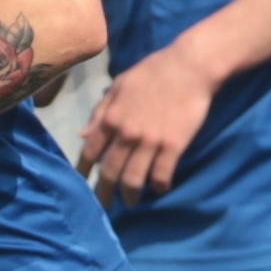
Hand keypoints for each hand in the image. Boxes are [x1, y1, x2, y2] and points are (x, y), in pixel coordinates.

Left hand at [78, 42, 220, 204]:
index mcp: (111, 118)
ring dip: (130, 195)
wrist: (189, 67)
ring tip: (131, 201)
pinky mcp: (173, 146)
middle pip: (110, 172)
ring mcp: (150, 142)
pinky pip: (162, 175)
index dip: (83, 170)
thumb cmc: (153, 71)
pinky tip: (159, 189)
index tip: (81, 182)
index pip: (90, 151)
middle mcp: (127, 134)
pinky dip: (159, 187)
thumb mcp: (119, 85)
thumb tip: (82, 134)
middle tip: (104, 204)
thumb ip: (101, 111)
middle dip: (104, 192)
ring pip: (134, 179)